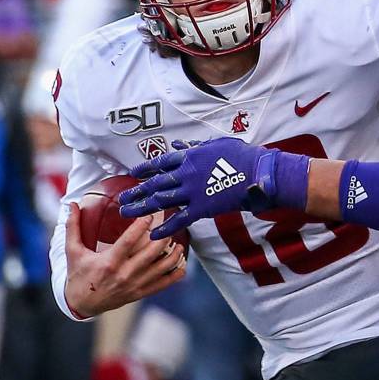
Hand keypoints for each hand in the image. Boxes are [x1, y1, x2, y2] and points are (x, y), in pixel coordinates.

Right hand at [63, 203, 185, 317]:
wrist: (82, 304)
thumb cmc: (78, 274)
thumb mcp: (73, 251)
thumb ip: (73, 227)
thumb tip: (71, 204)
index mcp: (108, 262)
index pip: (129, 241)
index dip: (141, 226)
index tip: (151, 215)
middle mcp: (124, 274)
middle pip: (151, 253)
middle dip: (164, 238)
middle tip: (171, 225)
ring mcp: (134, 285)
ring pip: (162, 268)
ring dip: (174, 255)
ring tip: (180, 242)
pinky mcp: (140, 293)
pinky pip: (163, 284)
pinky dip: (176, 274)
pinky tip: (182, 264)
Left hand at [118, 138, 309, 239]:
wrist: (257, 172)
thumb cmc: (242, 156)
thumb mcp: (218, 145)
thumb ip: (197, 147)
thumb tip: (180, 146)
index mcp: (190, 157)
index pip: (161, 163)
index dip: (146, 168)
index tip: (133, 173)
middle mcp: (186, 174)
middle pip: (155, 183)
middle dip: (137, 191)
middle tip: (122, 199)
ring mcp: (192, 191)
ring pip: (161, 200)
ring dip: (142, 207)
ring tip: (126, 213)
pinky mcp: (202, 208)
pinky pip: (180, 219)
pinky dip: (166, 227)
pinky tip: (153, 235)